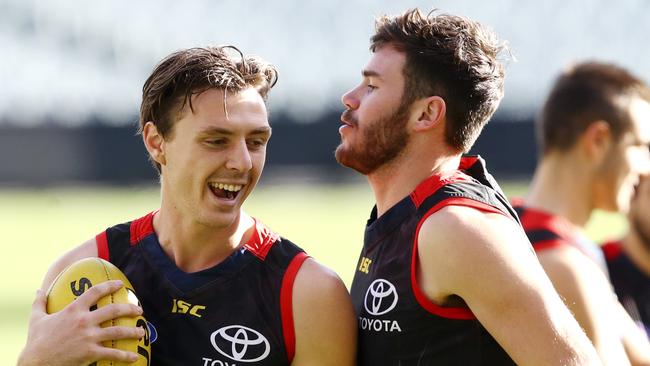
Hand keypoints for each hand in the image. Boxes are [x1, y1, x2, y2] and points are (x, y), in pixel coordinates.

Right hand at [18, 280, 145, 365]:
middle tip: (139, 309)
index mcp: (73, 310)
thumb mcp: (36, 319)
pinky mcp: (90, 352)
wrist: (36, 362)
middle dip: (129, 308)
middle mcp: (84, 321)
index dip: (109, 286)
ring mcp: (89, 337)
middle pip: (113, 310)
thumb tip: (38, 290)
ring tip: (141, 331)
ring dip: (132, 331)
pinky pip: (112, 353)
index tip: (120, 284)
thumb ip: (39, 303)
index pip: (95, 292)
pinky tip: (134, 357)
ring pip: (118, 331)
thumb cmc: (36, 341)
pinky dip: (125, 355)